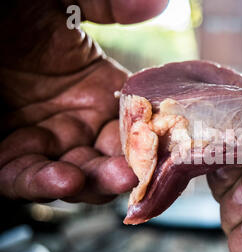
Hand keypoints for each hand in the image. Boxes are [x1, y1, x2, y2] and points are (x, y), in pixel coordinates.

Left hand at [0, 0, 166, 202]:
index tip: (164, 143)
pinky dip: (42, 183)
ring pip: (73, 174)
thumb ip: (106, 4)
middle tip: (141, 170)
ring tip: (117, 178)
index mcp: (93, 87)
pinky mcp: (0, 157)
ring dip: (96, 182)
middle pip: (107, 156)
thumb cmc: (10, 12)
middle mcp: (71, 119)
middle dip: (127, 168)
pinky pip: (22, 177)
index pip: (131, 121)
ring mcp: (36, 139)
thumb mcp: (60, 0)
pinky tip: (66, 180)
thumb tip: (156, 3)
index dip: (149, 135)